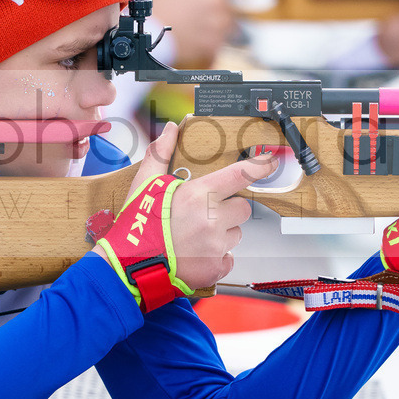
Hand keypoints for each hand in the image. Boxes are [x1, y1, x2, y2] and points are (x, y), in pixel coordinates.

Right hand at [94, 122, 277, 288]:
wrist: (128, 266)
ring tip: (195, 237)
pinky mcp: (215, 268)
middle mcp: (212, 219)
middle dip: (229, 210)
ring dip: (222, 234)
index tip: (270, 163)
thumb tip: (170, 130)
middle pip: (242, 208)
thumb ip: (160, 154)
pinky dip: (216, 258)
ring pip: (236, 234)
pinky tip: (196, 255)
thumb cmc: (137, 225)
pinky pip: (228, 258)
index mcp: (199, 195)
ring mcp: (216, 245)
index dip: (259, 167)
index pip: (240, 175)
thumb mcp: (145, 184)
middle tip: (204, 215)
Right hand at [141, 0, 256, 67]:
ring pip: (228, 27)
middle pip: (233, 7)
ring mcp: (218, 28)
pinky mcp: (212, 47)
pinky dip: (209, 44)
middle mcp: (220, 6)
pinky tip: (194, 39)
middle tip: (200, 12)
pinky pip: (219, 45)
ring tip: (196, 26)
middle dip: (220, 9)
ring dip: (217, 27)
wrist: (148, 32)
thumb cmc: (156, 1)